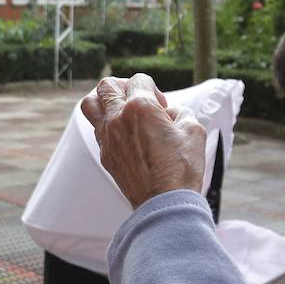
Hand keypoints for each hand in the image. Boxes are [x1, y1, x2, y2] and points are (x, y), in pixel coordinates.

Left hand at [81, 75, 206, 209]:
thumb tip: (169, 113)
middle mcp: (118, 118)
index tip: (163, 106)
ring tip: (118, 108)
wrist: (164, 203)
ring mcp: (107, 137)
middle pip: (107, 85)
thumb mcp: (194, 130)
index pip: (139, 80)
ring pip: (90, 103)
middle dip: (124, 86)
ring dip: (103, 100)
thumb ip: (181, 112)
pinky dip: (106, 123)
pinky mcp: (104, 154)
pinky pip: (96, 128)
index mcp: (140, 107)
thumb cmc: (182, 168)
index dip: (154, 89)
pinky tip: (121, 132)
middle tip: (138, 100)